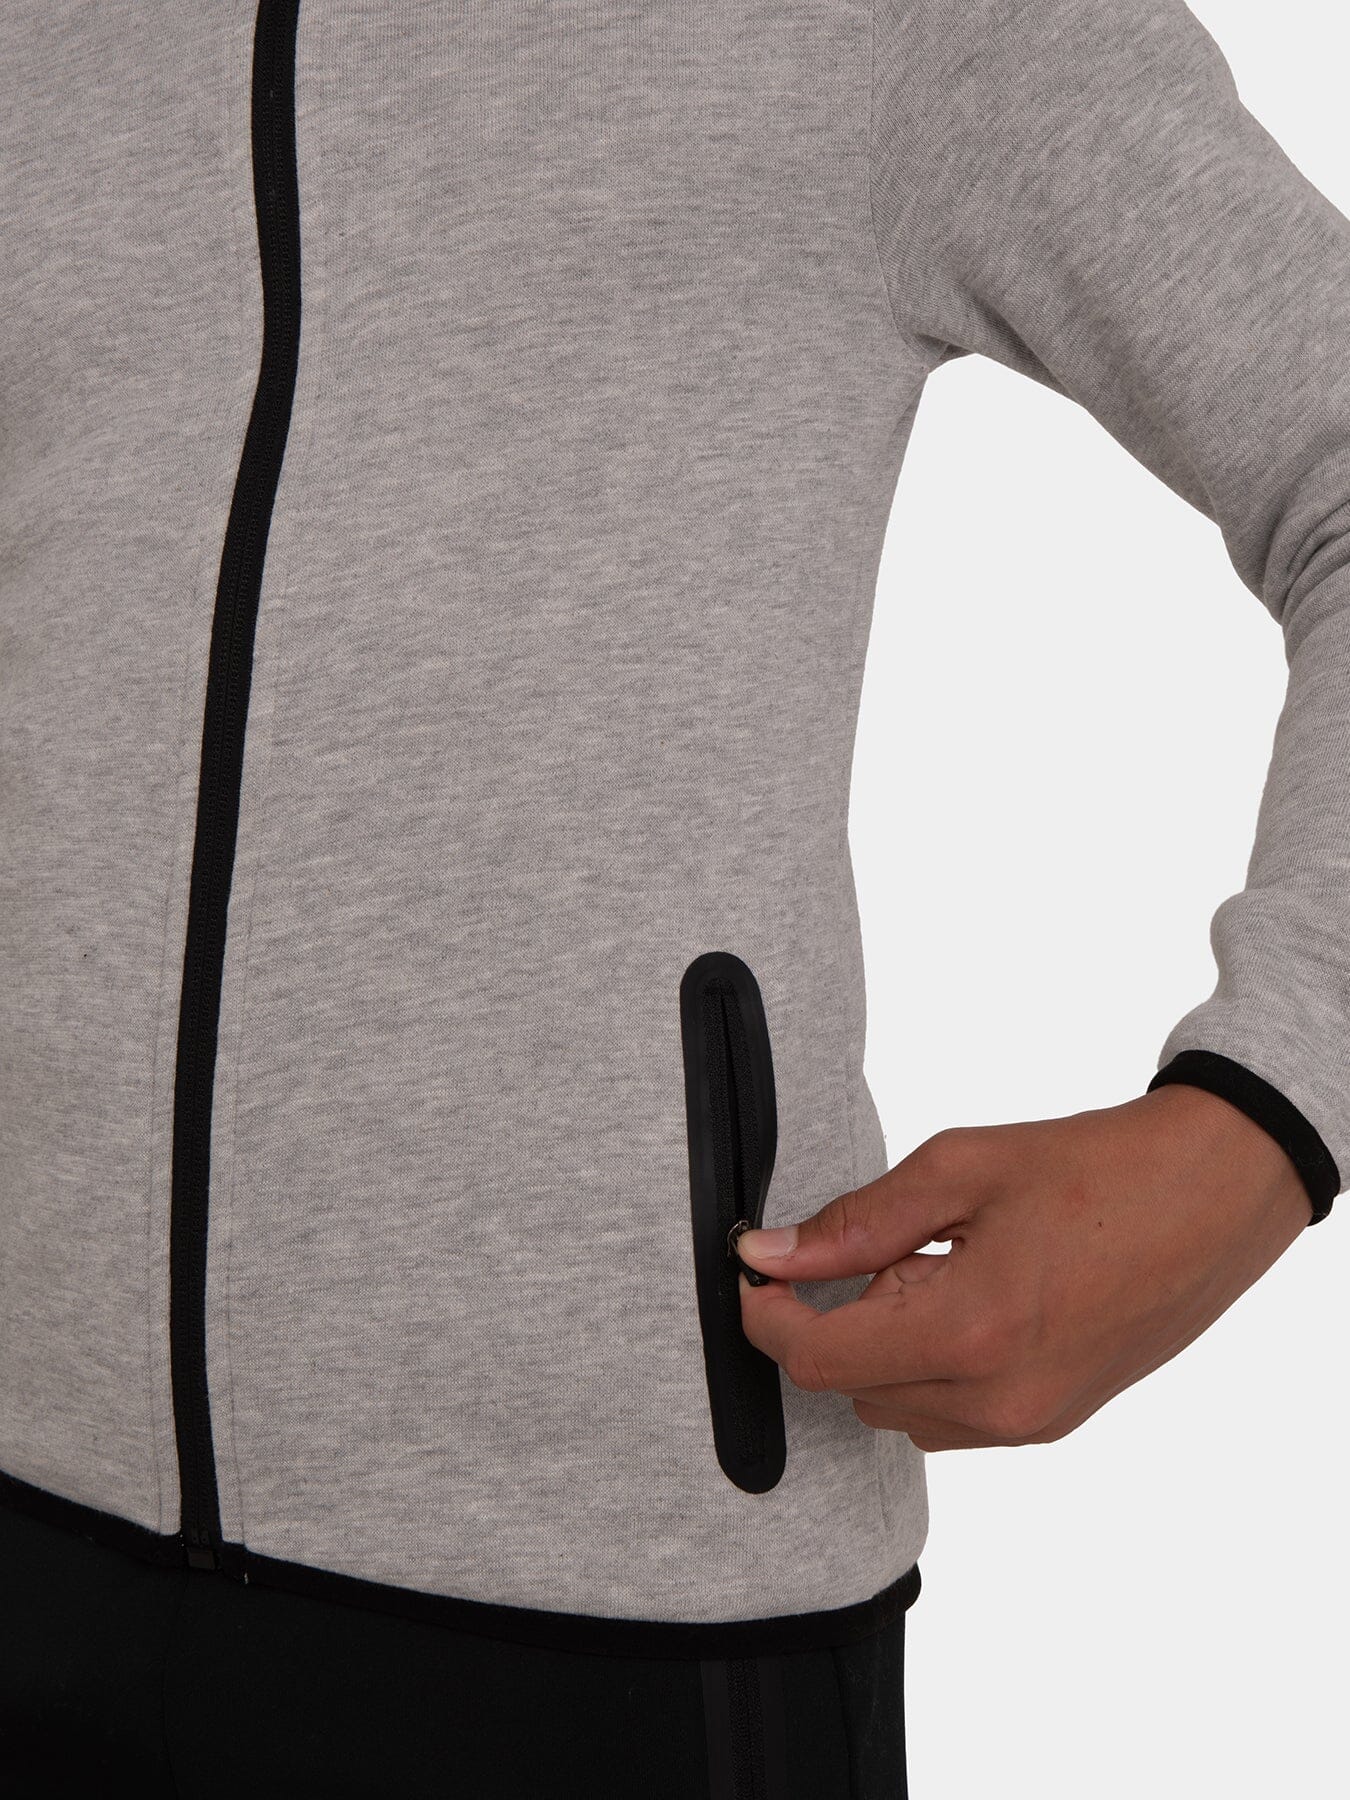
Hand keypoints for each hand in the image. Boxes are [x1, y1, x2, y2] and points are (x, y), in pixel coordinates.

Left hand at [736, 1084, 1313, 1450]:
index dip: (768, 1315)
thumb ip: (855, 1222)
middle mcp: (998, 1401)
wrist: (1213, 1194)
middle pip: (850, 1388)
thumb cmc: (1098, 1169)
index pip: (816, 1360)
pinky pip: (950, 1418)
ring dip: (886, 1347)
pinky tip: (970, 1300)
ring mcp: (1029, 1423)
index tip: (760, 1271)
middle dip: (838, 1320)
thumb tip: (771, 1253)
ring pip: (896, 1409)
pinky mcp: (1052, 1423)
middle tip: (885, 1247)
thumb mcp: (960, 1169)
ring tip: (940, 1269)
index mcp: (969, 1333)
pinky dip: (931, 1367)